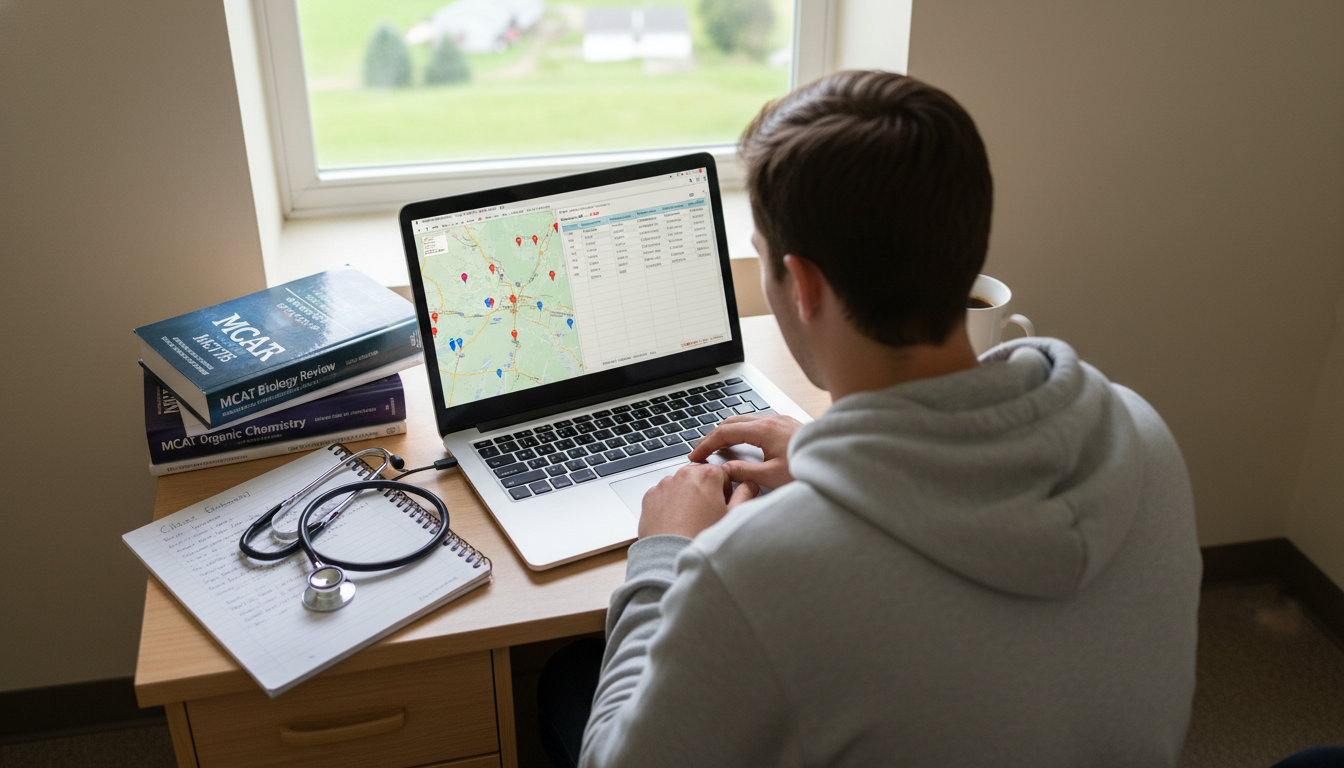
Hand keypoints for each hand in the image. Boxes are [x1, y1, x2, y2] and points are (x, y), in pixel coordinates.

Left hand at [639, 463, 759, 538]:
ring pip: (680, 485)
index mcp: (707, 476)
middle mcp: (683, 475)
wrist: (670, 558)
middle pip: (699, 477)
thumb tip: (749, 485)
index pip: (721, 472)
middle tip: (706, 514)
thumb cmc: (701, 539)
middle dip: (704, 491)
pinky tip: (675, 521)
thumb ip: (745, 495)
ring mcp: (664, 485)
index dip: (725, 489)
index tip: (722, 503)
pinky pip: (663, 495)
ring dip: (686, 496)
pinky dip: (668, 503)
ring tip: (690, 520)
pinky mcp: (649, 497)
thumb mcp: (732, 517)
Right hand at [687, 413, 802, 490]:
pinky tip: (743, 446)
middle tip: (702, 453)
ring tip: (717, 450)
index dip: (706, 445)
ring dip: (728, 434)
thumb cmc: (811, 470)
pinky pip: (757, 424)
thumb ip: (743, 473)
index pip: (725, 433)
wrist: (841, 463)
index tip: (695, 457)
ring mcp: (780, 420)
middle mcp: (772, 420)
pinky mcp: (787, 426)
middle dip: (713, 437)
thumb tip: (722, 471)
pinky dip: (743, 433)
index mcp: (764, 430)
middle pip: (732, 423)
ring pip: (745, 422)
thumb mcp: (772, 478)